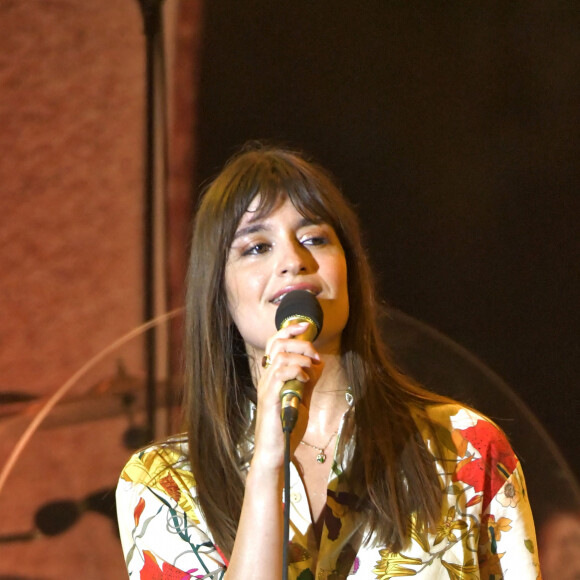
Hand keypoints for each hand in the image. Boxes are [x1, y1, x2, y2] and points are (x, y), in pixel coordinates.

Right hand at [251, 322, 323, 470]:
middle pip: (277, 343)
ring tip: (311, 371)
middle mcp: (266, 377)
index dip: (289, 330)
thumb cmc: (286, 428)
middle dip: (300, 342)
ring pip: (281, 357)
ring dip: (301, 358)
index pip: (275, 343)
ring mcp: (267, 387)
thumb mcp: (301, 399)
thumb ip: (307, 381)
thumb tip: (318, 364)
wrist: (275, 452)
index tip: (305, 325)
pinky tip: (305, 380)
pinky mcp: (271, 398)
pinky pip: (281, 374)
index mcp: (272, 375)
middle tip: (315, 355)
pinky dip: (297, 371)